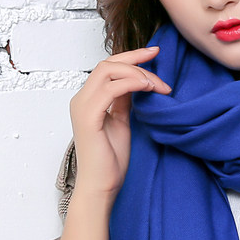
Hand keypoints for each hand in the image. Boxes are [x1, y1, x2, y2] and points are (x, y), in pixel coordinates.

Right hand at [68, 46, 171, 197]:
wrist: (101, 186)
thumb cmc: (110, 161)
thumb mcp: (121, 123)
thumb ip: (123, 102)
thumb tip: (135, 83)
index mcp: (88, 100)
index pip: (108, 68)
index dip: (131, 57)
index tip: (154, 53)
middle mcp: (81, 99)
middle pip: (107, 63)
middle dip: (135, 58)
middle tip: (158, 57)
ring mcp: (82, 107)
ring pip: (108, 70)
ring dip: (137, 73)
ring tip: (157, 85)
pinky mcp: (88, 117)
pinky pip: (111, 89)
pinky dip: (131, 83)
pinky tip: (147, 88)